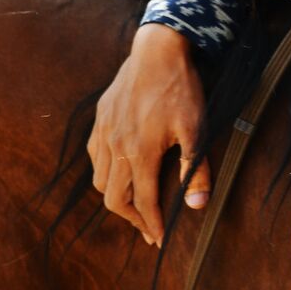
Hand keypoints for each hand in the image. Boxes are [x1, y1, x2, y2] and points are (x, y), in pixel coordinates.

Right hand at [88, 23, 211, 244]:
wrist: (158, 50)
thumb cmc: (181, 89)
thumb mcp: (197, 129)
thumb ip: (195, 170)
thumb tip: (197, 206)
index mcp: (140, 152)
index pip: (143, 202)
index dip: (152, 224)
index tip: (160, 240)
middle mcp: (115, 146)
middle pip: (115, 198)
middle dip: (133, 219)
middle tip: (149, 229)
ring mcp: (103, 132)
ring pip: (100, 180)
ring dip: (117, 198)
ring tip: (135, 206)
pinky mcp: (100, 119)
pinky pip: (94, 157)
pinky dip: (105, 173)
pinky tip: (118, 173)